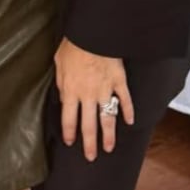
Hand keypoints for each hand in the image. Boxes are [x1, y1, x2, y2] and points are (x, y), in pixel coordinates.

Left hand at [55, 37, 132, 161]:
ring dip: (108, 135)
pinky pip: (125, 100)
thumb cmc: (73, 46)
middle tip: (90, 157)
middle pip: (88, 126)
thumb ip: (61, 84)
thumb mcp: (59, 64)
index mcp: (71, 92)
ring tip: (109, 148)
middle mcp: (88, 96)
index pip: (69, 120)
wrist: (93, 33)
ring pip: (107, 118)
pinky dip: (129, 111)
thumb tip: (63, 96)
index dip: (69, 133)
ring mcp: (105, 90)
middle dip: (89, 144)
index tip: (71, 143)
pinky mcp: (119, 81)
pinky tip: (130, 122)